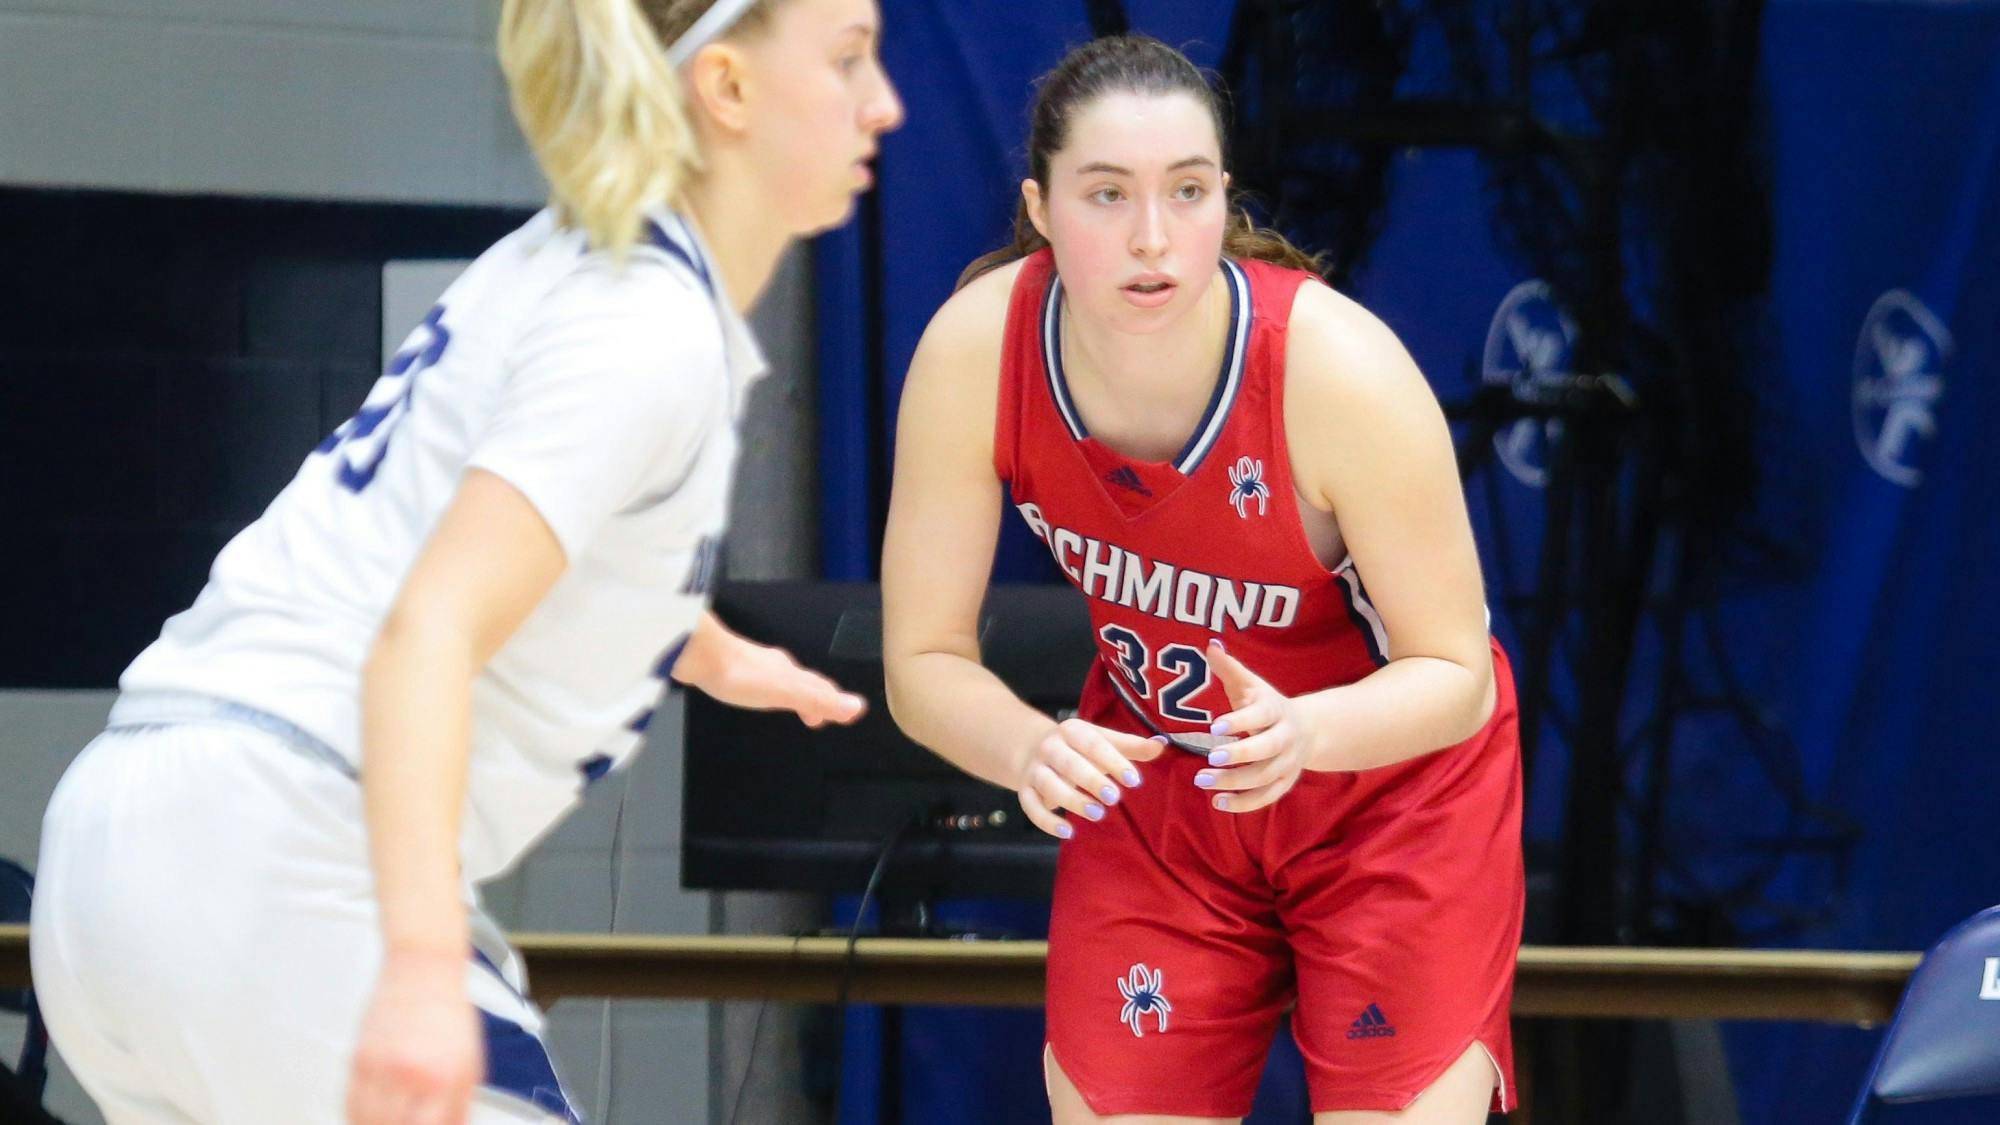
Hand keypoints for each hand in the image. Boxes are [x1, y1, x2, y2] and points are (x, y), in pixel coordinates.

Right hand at [347, 949, 480, 1124]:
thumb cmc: (449, 1011)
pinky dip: (358, 1116)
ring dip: (377, 1124)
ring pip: (365, 1122)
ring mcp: (380, 1067)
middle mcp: (409, 1075)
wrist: (424, 967)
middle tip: (409, 1120)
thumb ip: (461, 1104)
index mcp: (444, 1078)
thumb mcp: (470, 1061)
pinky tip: (372, 1115)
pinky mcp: (358, 1058)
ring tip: (392, 1119)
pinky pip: (350, 1103)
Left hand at [672, 614, 866, 727]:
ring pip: (780, 679)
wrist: (698, 654)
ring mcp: (753, 665)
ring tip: (791, 704)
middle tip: (817, 715)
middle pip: (802, 682)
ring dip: (790, 693)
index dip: (832, 702)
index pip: (819, 687)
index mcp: (790, 673)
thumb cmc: (739, 674)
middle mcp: (775, 666)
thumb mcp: (784, 692)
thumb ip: (817, 700)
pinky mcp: (731, 667)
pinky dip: (766, 688)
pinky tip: (754, 690)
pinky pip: (757, 679)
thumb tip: (857, 707)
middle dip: (813, 698)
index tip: (841, 717)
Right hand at [1015, 718, 1166, 838]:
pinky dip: (1046, 821)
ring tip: (1097, 814)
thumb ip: (1131, 746)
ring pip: (1049, 784)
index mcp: (1072, 730)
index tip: (1134, 780)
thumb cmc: (1078, 749)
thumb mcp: (1102, 740)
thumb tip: (1163, 744)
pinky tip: (1067, 832)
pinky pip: (1030, 807)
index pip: (1093, 744)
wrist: (1030, 748)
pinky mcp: (1024, 791)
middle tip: (1114, 798)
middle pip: (1069, 763)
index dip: (1113, 761)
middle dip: (1091, 780)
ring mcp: (1035, 769)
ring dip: (1072, 800)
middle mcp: (1050, 747)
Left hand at [1194, 639, 1317, 813]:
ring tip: (1203, 781)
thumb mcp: (1251, 685)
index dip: (1238, 721)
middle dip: (1239, 756)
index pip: (1259, 716)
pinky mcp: (1284, 783)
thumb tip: (1209, 645)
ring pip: (1265, 777)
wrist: (1308, 729)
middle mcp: (1285, 739)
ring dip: (1235, 782)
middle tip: (1209, 759)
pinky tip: (1218, 803)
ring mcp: (1287, 764)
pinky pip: (1267, 798)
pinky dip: (1245, 804)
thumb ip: (1229, 668)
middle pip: (1266, 750)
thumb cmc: (1266, 705)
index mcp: (1275, 711)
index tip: (1213, 727)